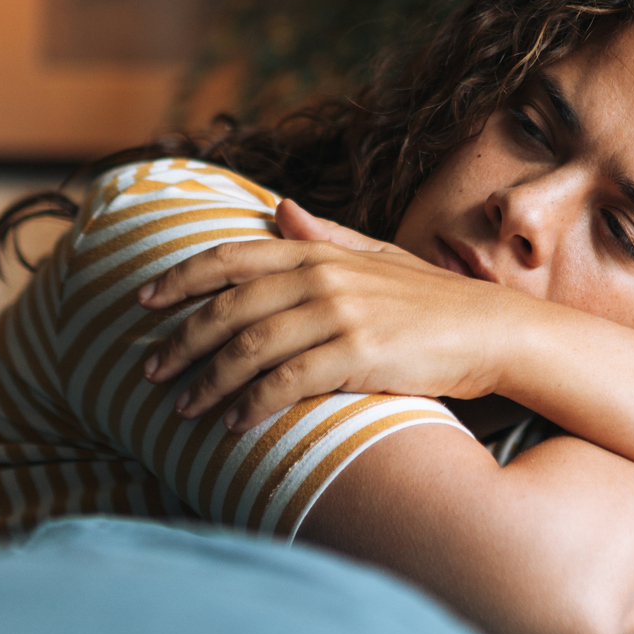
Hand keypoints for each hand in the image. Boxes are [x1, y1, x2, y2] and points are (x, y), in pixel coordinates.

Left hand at [137, 198, 542, 427]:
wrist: (490, 331)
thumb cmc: (430, 300)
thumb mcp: (376, 257)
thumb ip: (324, 236)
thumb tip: (279, 209)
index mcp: (319, 252)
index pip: (231, 257)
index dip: (181, 277)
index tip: (143, 300)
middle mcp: (322, 277)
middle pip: (229, 307)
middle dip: (182, 340)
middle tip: (150, 370)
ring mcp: (340, 314)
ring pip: (250, 347)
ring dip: (209, 381)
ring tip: (183, 408)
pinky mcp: (357, 354)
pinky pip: (288, 381)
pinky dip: (254, 404)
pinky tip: (234, 424)